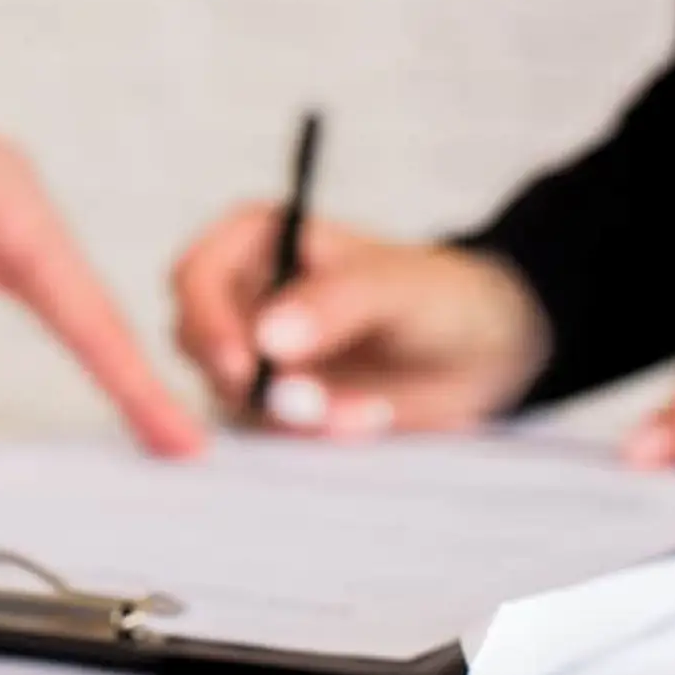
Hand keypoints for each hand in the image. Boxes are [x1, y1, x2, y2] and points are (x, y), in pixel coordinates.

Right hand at [170, 205, 550, 435]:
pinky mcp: (272, 401)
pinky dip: (309, 435)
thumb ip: (335, 303)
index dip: (206, 321)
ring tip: (364, 410)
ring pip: (227, 394)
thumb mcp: (397, 288)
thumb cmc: (440, 297)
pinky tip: (363, 418)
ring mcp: (253, 351)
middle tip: (311, 405)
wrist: (478, 355)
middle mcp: (243, 293)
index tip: (244, 366)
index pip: (195, 275)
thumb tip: (269, 337)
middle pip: (196, 342)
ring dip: (292, 414)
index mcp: (258, 239)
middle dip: (251, 382)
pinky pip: (262, 428)